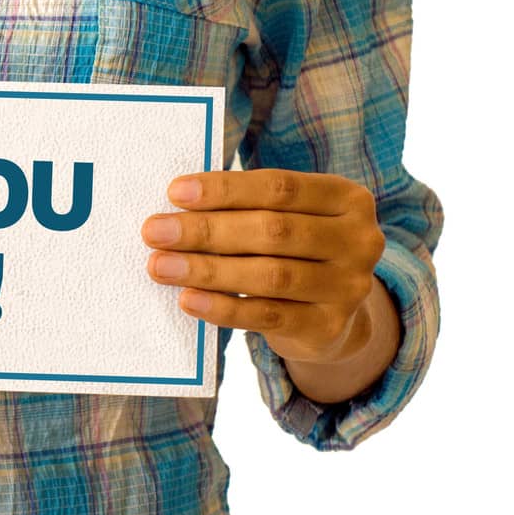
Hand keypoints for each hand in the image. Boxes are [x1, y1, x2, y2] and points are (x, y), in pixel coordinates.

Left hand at [140, 169, 389, 366]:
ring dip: (207, 270)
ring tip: (160, 265)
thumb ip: (246, 208)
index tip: (175, 192)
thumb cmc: (293, 250)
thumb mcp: (286, 218)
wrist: (329, 314)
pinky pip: (266, 316)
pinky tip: (188, 299)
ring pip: (269, 275)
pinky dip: (222, 308)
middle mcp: (358, 240)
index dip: (225, 190)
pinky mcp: (329, 327)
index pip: (280, 187)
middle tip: (154, 232)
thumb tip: (177, 205)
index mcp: (347, 198)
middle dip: (206, 231)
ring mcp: (349, 287)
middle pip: (273, 231)